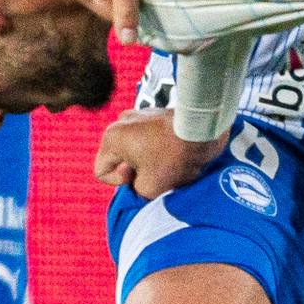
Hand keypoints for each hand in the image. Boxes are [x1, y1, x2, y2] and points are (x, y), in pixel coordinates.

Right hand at [93, 108, 223, 198]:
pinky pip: (148, 139)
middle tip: (156, 172)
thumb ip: (136, 190)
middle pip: (118, 159)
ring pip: (134, 149)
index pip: (102, 172)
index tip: (139, 177)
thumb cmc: (173, 158)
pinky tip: (174, 153)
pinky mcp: (156, 114)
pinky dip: (157, 149)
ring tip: (167, 163)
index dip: (119, 182)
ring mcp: (139, 115)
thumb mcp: (150, 188)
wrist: (202, 130)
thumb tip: (140, 182)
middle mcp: (121, 123)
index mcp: (111, 139)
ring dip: (147, 160)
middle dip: (135, 171)